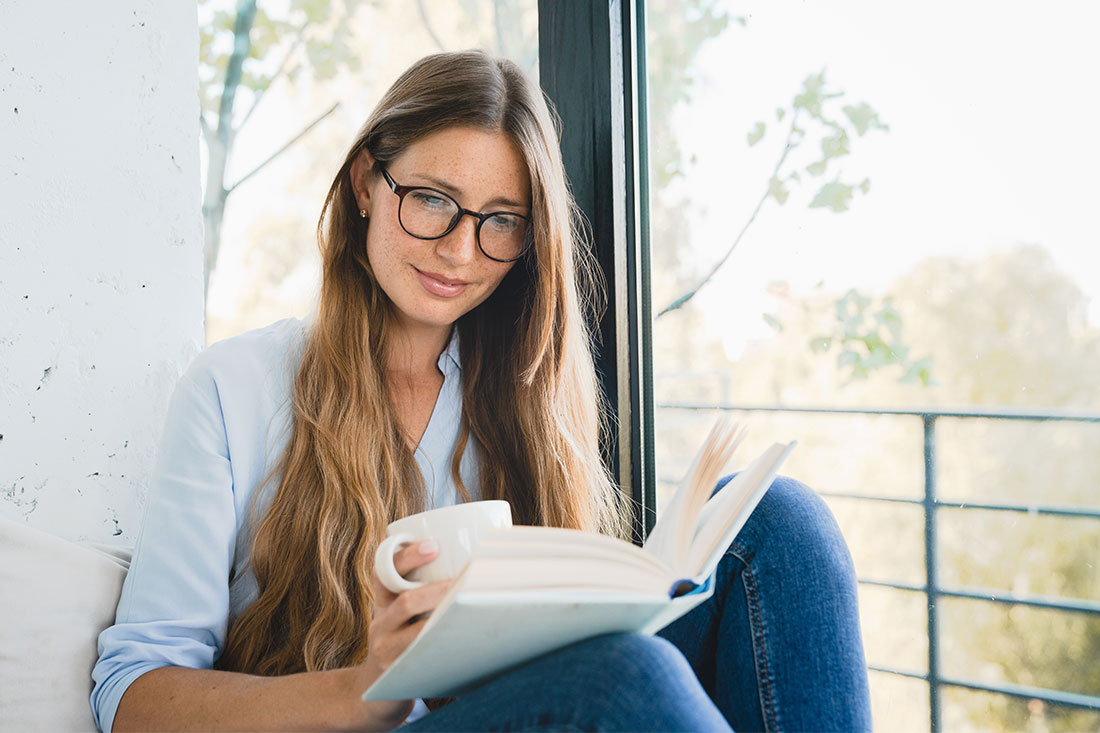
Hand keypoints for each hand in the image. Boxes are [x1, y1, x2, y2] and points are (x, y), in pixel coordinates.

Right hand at [347, 540, 452, 730]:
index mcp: (383, 603)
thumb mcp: (400, 618)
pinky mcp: (396, 674)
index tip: (433, 545)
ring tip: (463, 604)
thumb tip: (469, 567)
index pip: (383, 572)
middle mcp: (380, 623)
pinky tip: (459, 639)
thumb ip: (422, 595)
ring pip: (413, 631)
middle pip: (402, 601)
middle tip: (459, 578)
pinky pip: (419, 657)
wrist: (374, 696)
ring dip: (440, 614)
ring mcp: (386, 650)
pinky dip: (440, 645)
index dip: (406, 556)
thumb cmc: (400, 645)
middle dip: (434, 590)